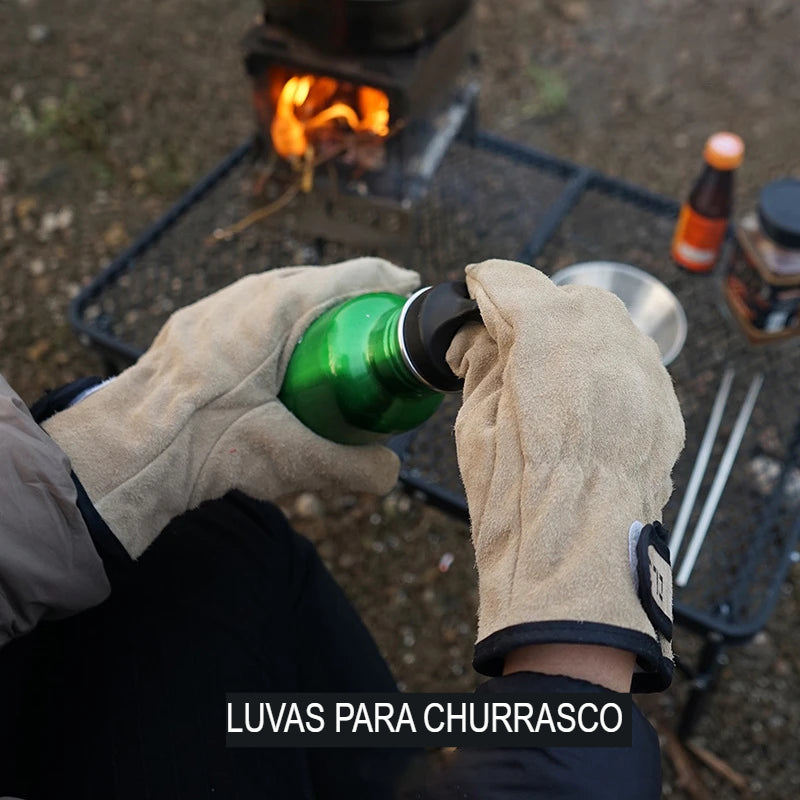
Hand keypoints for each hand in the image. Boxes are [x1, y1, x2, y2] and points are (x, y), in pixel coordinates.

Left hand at [44, 258, 419, 557]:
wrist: (132, 448)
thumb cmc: (209, 443)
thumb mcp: (292, 459)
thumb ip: (352, 468)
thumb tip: (389, 473)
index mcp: (280, 307)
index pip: (352, 277)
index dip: (389, 282)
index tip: (409, 293)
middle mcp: (248, 293)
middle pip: (316, 281)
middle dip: (351, 296)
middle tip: (374, 323)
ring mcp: (216, 305)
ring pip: (278, 292)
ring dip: (310, 307)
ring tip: (329, 337)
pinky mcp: (194, 325)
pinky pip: (248, 309)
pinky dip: (276, 322)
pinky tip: (277, 355)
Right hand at [447, 260, 684, 690]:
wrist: (577, 570)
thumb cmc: (518, 507)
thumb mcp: (475, 427)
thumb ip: (480, 364)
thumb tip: (477, 336)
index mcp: (550, 341)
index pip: (513, 282)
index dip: (486, 287)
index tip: (475, 295)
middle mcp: (608, 345)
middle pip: (566, 298)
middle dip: (533, 309)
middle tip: (506, 342)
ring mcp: (645, 376)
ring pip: (608, 325)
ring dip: (572, 335)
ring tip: (545, 374)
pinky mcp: (664, 407)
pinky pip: (632, 362)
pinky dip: (602, 365)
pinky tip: (580, 400)